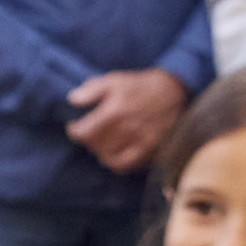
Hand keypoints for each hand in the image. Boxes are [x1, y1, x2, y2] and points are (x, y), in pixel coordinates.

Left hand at [66, 68, 187, 173]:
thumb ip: (91, 90)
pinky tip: (114, 154)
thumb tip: (72, 100)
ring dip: (100, 152)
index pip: (84, 132)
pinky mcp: (150, 150)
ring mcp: (139, 142)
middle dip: (88, 141)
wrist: (173, 91)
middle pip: (95, 146)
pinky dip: (116, 163)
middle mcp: (126, 129)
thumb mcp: (114, 80)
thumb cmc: (140, 85)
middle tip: (89, 135)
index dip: (74, 131)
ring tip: (101, 144)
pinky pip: (126, 166)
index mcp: (114, 111)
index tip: (74, 127)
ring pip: (108, 158)